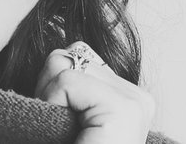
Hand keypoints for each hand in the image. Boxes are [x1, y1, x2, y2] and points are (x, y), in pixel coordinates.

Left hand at [34, 41, 154, 143]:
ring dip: (48, 96)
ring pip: (62, 61)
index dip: (52, 86)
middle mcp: (137, 96)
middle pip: (70, 54)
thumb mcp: (72, 115)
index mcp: (127, 97)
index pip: (78, 56)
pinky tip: (67, 131)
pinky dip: (51, 102)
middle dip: (50, 87)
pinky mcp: (122, 108)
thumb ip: (72, 87)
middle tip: (57, 126)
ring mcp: (134, 100)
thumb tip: (54, 55)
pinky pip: (65, 80)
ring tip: (63, 130)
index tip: (60, 121)